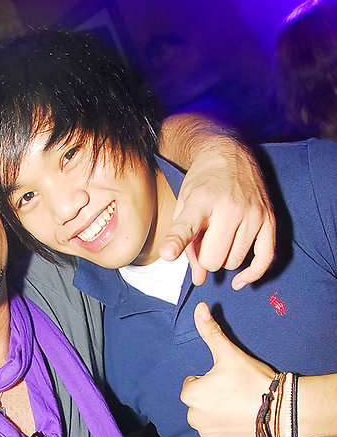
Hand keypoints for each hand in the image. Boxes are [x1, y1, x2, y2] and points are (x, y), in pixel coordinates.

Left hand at [160, 136, 275, 288]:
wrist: (230, 155)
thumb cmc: (203, 185)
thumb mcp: (184, 208)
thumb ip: (186, 244)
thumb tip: (199, 279)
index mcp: (201, 201)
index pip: (188, 226)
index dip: (177, 242)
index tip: (168, 253)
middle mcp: (230, 207)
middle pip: (213, 260)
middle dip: (206, 257)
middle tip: (204, 241)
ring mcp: (253, 213)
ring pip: (234, 262)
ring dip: (225, 258)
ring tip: (220, 238)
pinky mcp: (269, 219)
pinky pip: (265, 258)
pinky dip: (252, 274)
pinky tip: (240, 281)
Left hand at [180, 303, 274, 436]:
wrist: (280, 410)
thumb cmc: (252, 380)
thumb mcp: (229, 354)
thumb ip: (210, 331)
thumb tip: (199, 307)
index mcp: (190, 395)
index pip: (194, 383)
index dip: (211, 379)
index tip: (228, 380)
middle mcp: (192, 417)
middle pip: (200, 402)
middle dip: (213, 397)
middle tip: (235, 393)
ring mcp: (206, 435)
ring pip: (208, 418)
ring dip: (218, 413)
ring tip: (240, 406)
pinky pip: (217, 435)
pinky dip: (226, 430)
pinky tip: (240, 421)